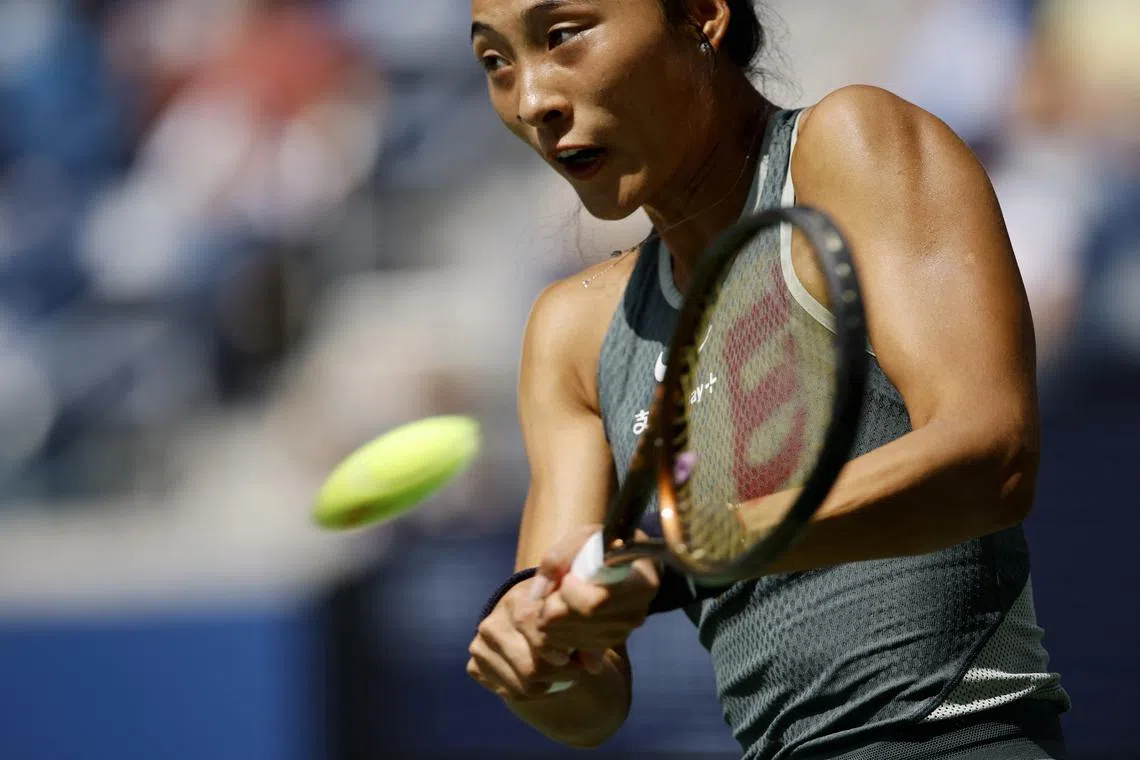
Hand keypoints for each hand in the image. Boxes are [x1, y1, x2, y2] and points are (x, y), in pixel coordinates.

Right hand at [466, 577, 589, 699]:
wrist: (521, 608)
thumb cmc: (551, 610)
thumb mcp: (567, 612)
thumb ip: (584, 636)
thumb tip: (593, 666)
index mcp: (517, 601)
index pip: (540, 636)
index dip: (561, 654)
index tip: (575, 657)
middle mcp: (492, 622)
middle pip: (531, 668)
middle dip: (559, 676)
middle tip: (574, 671)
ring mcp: (480, 645)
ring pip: (521, 686)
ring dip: (547, 687)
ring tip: (559, 675)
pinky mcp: (474, 664)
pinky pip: (508, 692)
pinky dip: (529, 692)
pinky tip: (539, 679)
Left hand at [525, 525, 659, 670]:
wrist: (623, 560)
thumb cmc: (604, 543)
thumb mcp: (583, 537)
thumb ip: (557, 559)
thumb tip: (537, 595)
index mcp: (640, 583)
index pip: (597, 602)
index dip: (570, 593)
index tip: (567, 578)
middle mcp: (637, 612)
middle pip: (585, 622)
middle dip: (555, 608)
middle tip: (551, 593)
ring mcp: (625, 631)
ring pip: (577, 639)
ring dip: (553, 623)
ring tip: (555, 601)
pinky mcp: (612, 642)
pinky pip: (577, 648)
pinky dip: (559, 635)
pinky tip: (559, 617)